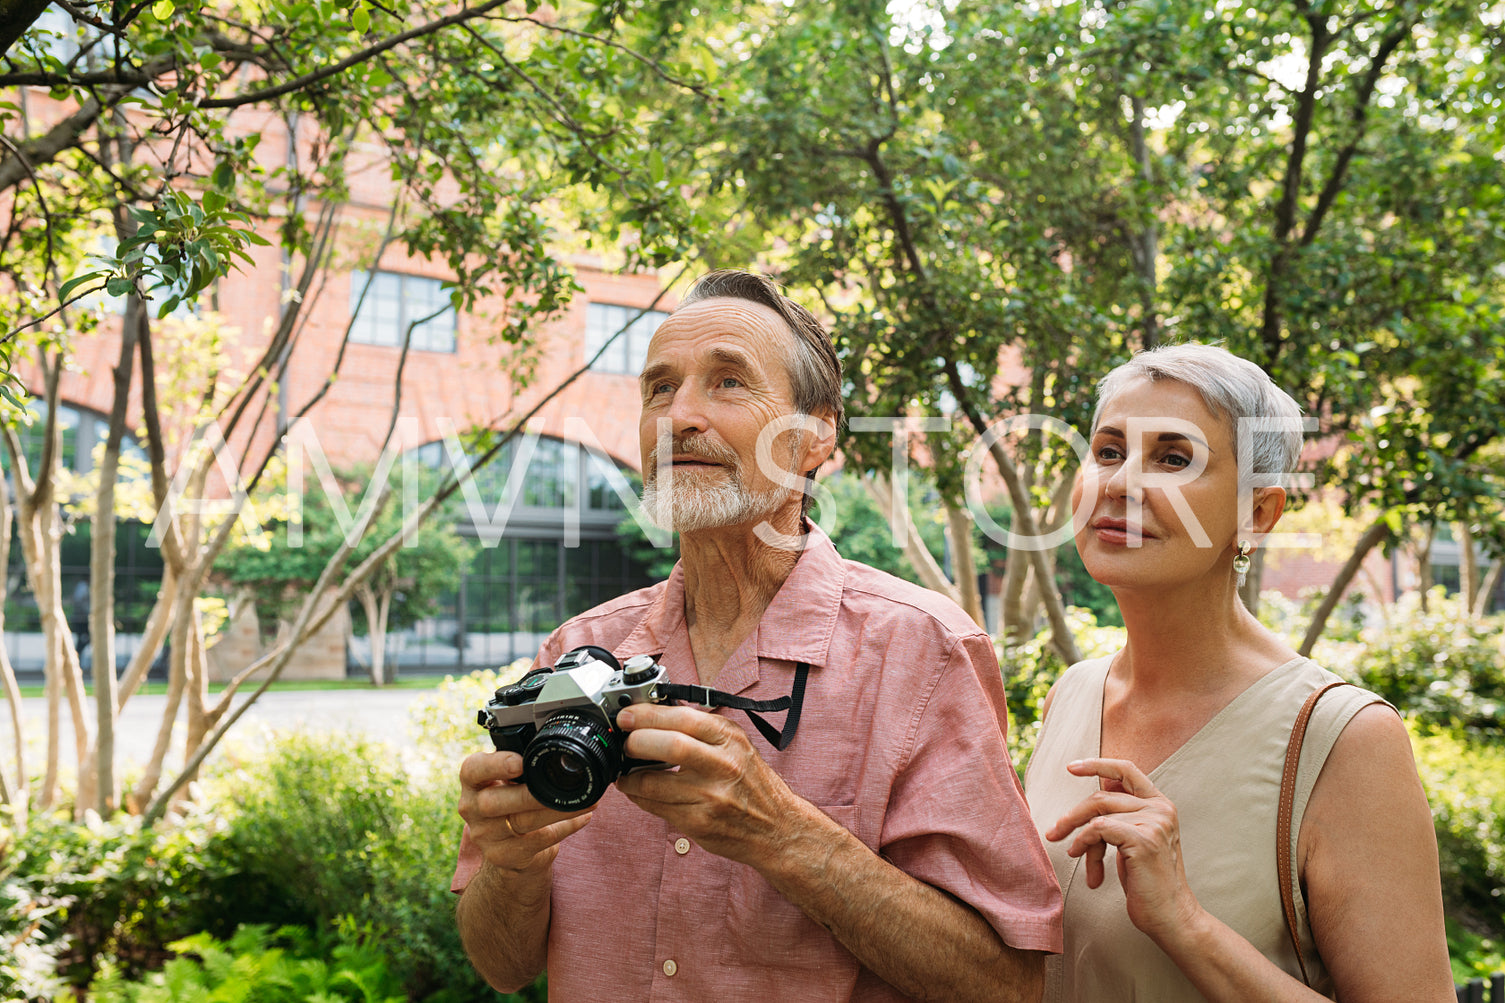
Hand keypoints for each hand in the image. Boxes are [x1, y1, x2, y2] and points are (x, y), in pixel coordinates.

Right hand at [458, 750, 593, 874]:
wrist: (508, 848)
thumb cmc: (513, 801)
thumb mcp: (510, 779)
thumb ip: (522, 762)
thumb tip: (560, 740)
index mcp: (474, 782)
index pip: (473, 770)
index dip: (495, 765)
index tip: (520, 761)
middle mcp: (472, 808)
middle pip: (495, 802)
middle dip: (530, 794)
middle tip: (560, 784)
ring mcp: (486, 836)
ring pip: (522, 822)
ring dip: (558, 810)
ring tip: (588, 801)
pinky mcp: (503, 856)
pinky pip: (538, 840)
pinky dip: (565, 827)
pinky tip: (582, 818)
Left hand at [614, 702, 802, 864]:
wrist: (778, 828)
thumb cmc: (753, 784)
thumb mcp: (737, 746)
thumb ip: (703, 731)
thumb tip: (657, 716)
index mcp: (730, 739)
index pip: (683, 718)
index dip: (648, 715)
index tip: (627, 716)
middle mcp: (723, 765)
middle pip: (670, 745)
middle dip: (636, 741)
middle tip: (625, 743)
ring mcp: (711, 796)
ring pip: (654, 782)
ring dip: (630, 776)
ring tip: (625, 771)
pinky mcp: (699, 822)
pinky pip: (656, 807)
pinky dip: (639, 797)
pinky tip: (638, 791)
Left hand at [1044, 758, 1201, 944]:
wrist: (1170, 916)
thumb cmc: (1146, 882)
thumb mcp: (1133, 841)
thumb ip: (1119, 817)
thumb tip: (1088, 802)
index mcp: (1160, 804)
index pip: (1127, 769)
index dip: (1097, 765)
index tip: (1070, 767)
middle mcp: (1161, 808)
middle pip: (1101, 796)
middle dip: (1073, 816)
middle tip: (1053, 833)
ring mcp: (1154, 822)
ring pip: (1097, 813)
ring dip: (1078, 836)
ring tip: (1072, 855)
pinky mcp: (1143, 839)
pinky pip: (1098, 829)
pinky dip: (1083, 843)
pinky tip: (1081, 859)